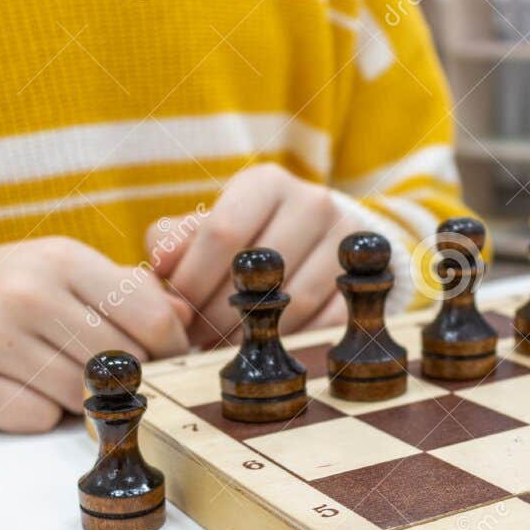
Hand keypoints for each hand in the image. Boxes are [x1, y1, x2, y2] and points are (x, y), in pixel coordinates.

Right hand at [0, 237, 191, 431]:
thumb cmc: (5, 290)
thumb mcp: (62, 271)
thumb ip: (127, 291)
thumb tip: (186, 318)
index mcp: (59, 258)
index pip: (149, 317)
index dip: (170, 348)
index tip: (168, 359)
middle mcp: (24, 293)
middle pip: (117, 363)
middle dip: (123, 378)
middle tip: (111, 377)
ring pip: (80, 397)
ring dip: (82, 399)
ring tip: (58, 375)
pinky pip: (37, 419)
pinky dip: (39, 413)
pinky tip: (20, 387)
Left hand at [148, 163, 373, 346]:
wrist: (309, 241)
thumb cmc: (241, 238)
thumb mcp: (203, 228)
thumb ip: (173, 241)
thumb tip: (161, 265)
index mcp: (267, 183)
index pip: (223, 233)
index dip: (193, 280)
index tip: (178, 311)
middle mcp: (313, 203)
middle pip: (261, 273)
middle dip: (219, 314)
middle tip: (197, 338)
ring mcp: (345, 242)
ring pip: (294, 303)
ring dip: (254, 334)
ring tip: (225, 346)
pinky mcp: (367, 279)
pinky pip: (326, 322)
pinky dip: (291, 342)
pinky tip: (265, 347)